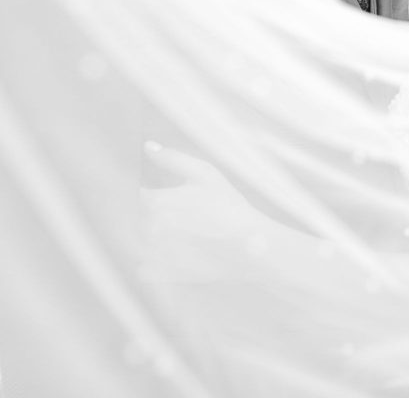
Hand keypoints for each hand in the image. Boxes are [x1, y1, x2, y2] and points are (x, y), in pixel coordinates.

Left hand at [140, 143, 251, 282]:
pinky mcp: (163, 276)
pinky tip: (181, 256)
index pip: (143, 197)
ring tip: (189, 237)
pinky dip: (157, 264)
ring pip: (144, 244)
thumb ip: (171, 158)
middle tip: (190, 218)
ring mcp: (156, 256)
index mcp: (156, 203)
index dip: (161, 195)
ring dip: (159, 240)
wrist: (250, 248)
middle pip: (144, 220)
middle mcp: (150, 231)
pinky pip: (146, 269)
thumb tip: (147, 145)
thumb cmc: (228, 205)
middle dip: (162, 217)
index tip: (182, 200)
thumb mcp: (204, 173)